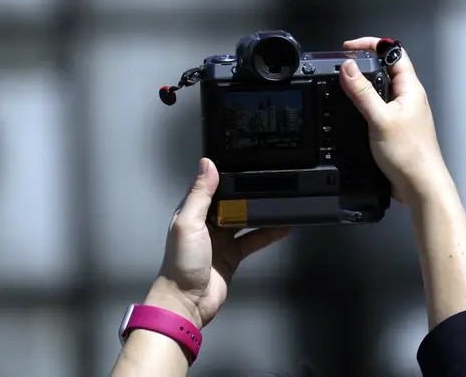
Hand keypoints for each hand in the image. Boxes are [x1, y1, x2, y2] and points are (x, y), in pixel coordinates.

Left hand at [146, 158, 290, 328]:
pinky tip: (283, 226)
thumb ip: (200, 194)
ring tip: (280, 199)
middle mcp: (207, 222)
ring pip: (245, 219)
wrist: (188, 302)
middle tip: (269, 179)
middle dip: (247, 192)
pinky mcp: (234, 255)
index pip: (210, 187)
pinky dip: (268, 233)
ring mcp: (222, 239)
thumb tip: (208, 163)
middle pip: (231, 202)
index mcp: (192, 211)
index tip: (244, 162)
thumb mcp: (189, 222)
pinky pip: (254, 240)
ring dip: (260, 211)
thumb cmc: (182, 261)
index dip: (225, 176)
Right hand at [338, 37, 451, 205]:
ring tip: (343, 85)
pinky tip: (352, 111)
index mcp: (410, 88)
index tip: (349, 48)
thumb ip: (363, 92)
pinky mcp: (395, 128)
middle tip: (342, 65)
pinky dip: (364, 104)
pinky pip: (378, 107)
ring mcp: (402, 113)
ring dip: (363, 85)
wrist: (420, 185)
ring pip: (381, 89)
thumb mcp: (380, 119)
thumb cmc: (410, 154)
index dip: (372, 45)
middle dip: (363, 63)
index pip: (394, 53)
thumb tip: (348, 68)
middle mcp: (408, 97)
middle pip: (386, 69)